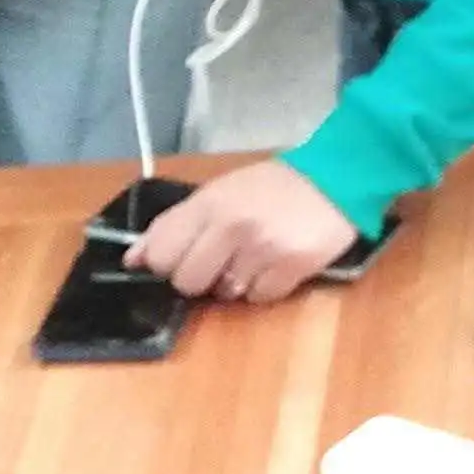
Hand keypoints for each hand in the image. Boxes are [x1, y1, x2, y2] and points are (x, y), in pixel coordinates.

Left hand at [125, 160, 357, 304]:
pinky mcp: (293, 265)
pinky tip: (280, 262)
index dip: (167, 263)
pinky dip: (268, 286)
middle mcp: (232, 225)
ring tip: (260, 254)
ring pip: (226, 294)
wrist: (340, 176)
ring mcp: (263, 247)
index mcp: (209, 202)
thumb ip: (177, 223)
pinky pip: (261, 297)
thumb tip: (133, 259)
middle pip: (188, 282)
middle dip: (203, 277)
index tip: (184, 257)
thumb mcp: (221, 192)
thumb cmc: (275, 186)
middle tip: (226, 258)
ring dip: (239, 281)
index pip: (160, 254)